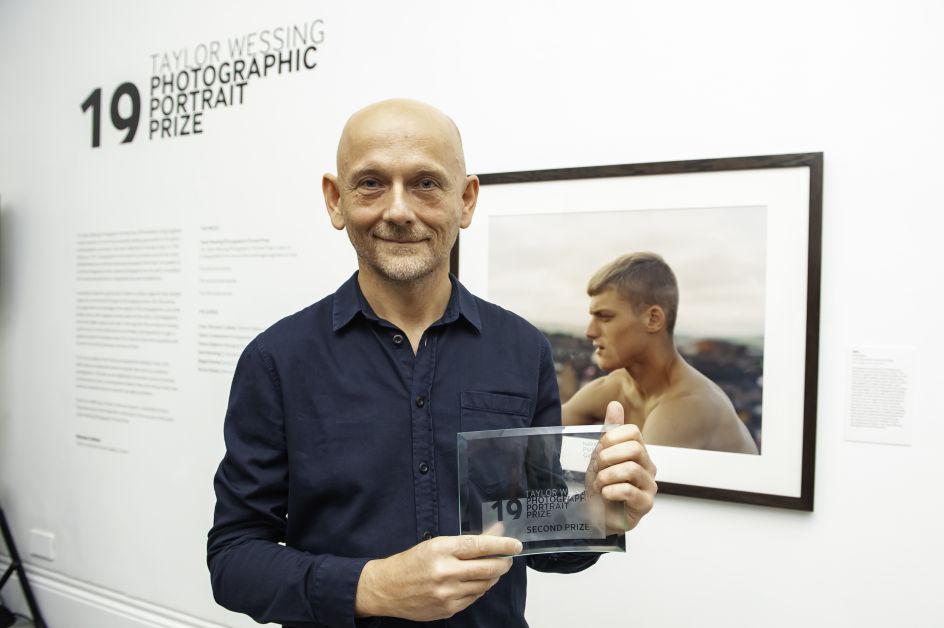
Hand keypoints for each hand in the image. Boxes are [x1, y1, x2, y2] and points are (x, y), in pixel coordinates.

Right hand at [355, 534, 522, 620]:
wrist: (387, 588)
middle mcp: (446, 571)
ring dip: (492, 577)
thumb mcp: (436, 544)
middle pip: (488, 567)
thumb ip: (466, 542)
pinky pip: (473, 598)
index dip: (502, 544)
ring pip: (484, 585)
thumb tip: (495, 533)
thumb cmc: (411, 563)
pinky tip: (476, 583)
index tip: (515, 544)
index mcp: (442, 549)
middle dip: (503, 562)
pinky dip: (479, 589)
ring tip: (493, 570)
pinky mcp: (447, 608)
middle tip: (508, 558)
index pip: (480, 545)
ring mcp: (447, 593)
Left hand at [585, 401, 656, 531]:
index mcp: (638, 451)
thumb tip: (615, 403)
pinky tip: (605, 494)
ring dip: (607, 476)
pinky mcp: (646, 504)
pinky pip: (631, 491)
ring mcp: (649, 486)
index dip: (612, 437)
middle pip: (635, 449)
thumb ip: (610, 431)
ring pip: (632, 469)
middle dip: (608, 457)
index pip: (633, 431)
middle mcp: (648, 466)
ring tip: (599, 483)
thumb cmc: (602, 482)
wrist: (595, 512)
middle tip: (597, 468)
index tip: (599, 449)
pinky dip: (611, 491)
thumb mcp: (601, 454)